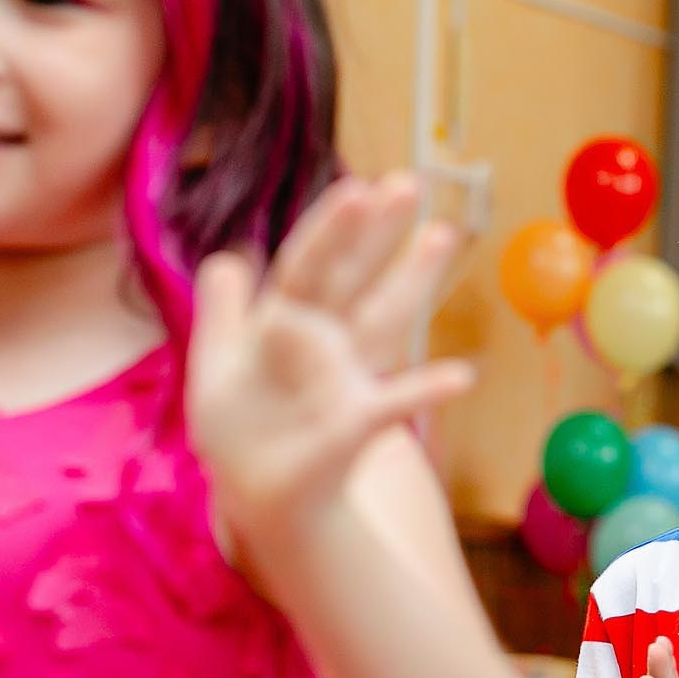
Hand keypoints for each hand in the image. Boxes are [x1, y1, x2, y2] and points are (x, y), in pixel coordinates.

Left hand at [188, 175, 473, 540]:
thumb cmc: (240, 429)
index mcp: (287, 321)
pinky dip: (427, 390)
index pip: (308, 264)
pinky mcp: (356, 422)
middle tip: (408, 182)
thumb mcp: (217, 364)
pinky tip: (461, 377)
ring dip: (412, 278)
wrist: (257, 494)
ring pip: (383, 318)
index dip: (330, 229)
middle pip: (351, 275)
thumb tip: (229, 259)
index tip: (358, 186)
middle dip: (376, 230)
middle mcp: (324, 339)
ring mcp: (346, 377)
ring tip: (444, 233)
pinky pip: (395, 403)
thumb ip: (224, 311)